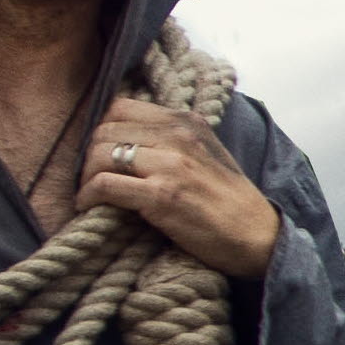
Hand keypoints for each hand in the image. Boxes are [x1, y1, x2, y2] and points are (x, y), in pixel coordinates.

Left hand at [87, 95, 281, 283]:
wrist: (258, 237)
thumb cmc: (228, 202)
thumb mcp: (205, 155)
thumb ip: (172, 141)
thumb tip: (125, 140)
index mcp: (186, 121)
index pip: (120, 107)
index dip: (101, 129)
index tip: (100, 153)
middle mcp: (178, 135)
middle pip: (104, 130)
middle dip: (88, 156)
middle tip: (90, 178)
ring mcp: (171, 164)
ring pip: (99, 154)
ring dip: (85, 177)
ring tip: (89, 194)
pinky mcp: (162, 195)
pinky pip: (105, 185)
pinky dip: (88, 196)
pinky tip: (90, 207)